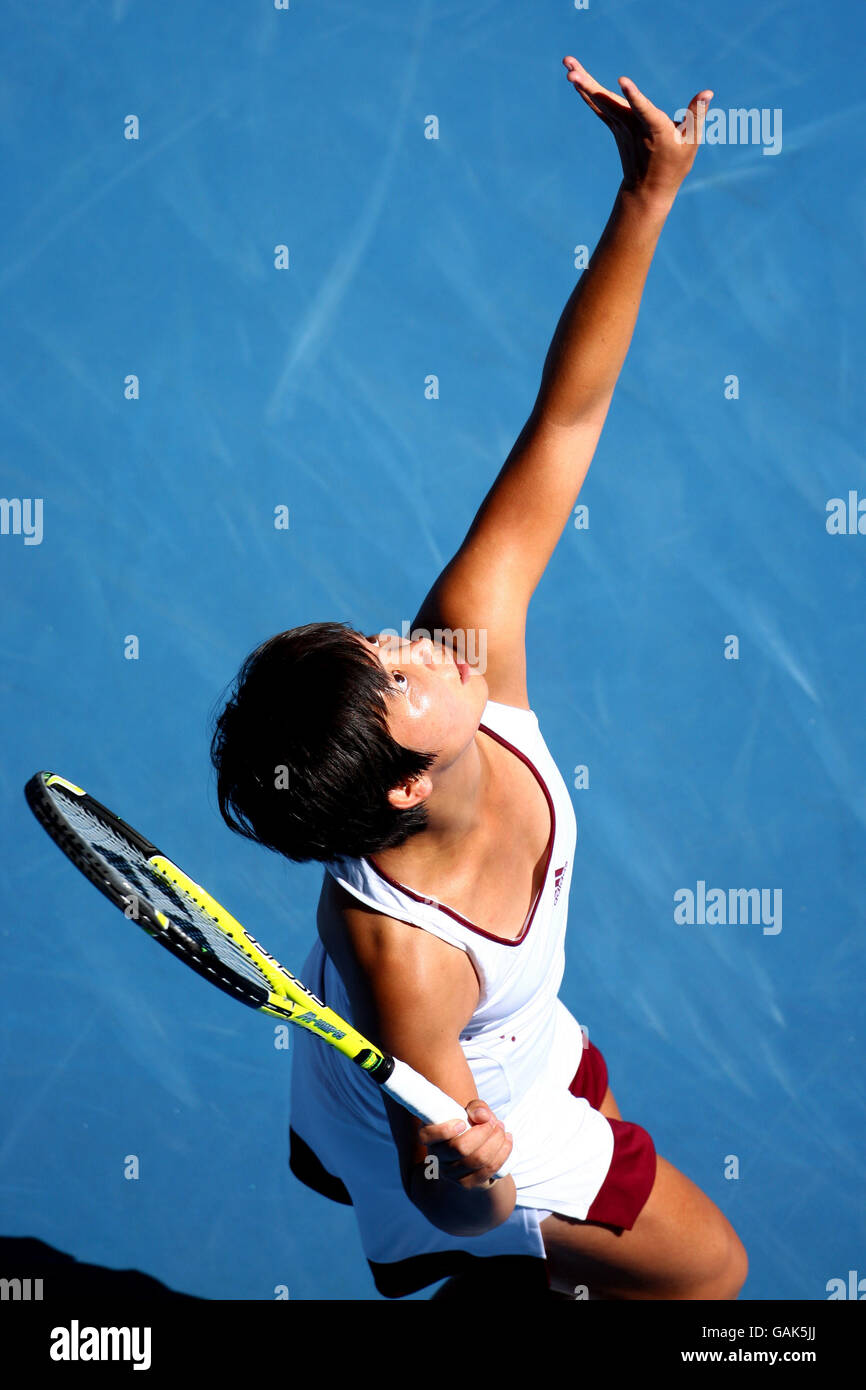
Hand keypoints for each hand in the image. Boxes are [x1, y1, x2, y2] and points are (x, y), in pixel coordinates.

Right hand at [418, 1098, 512, 1189]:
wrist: (474, 1151)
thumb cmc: (468, 1126)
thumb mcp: (469, 1111)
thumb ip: (476, 1107)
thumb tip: (483, 1116)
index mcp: (430, 1136)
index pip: (427, 1136)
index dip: (444, 1130)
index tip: (462, 1122)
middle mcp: (437, 1157)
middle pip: (461, 1148)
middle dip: (484, 1131)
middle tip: (493, 1121)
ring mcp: (452, 1174)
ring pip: (479, 1159)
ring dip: (496, 1140)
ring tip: (501, 1129)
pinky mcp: (469, 1183)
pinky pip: (489, 1169)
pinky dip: (503, 1152)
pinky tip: (507, 1140)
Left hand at [563, 56, 712, 201]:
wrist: (646, 191)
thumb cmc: (673, 166)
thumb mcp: (690, 143)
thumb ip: (696, 116)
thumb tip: (708, 92)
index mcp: (654, 129)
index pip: (643, 110)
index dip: (634, 96)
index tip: (622, 81)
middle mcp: (631, 126)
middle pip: (606, 102)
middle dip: (588, 84)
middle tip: (569, 69)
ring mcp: (619, 126)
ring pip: (597, 100)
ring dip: (581, 81)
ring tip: (567, 63)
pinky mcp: (614, 125)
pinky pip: (597, 104)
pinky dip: (585, 90)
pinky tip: (574, 77)